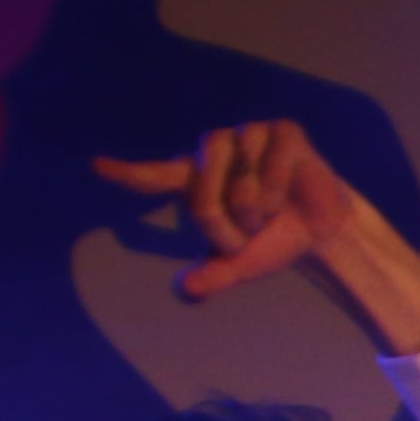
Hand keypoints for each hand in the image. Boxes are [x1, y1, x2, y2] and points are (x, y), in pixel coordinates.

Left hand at [95, 123, 419, 351]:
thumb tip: (185, 289)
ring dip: (255, 209)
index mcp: (196, 178)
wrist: (323, 231)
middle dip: (224, 224)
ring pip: (239, 180)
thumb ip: (212, 276)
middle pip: (200, 191)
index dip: (128, 174)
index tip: (96, 168)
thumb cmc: (273, 240)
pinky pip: (271, 164)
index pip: (156, 176)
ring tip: (269, 212)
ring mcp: (248, 134)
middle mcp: (215, 149)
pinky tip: (289, 189)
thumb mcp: (240, 264)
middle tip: (247, 232)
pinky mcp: (282, 131)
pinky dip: (278, 188)